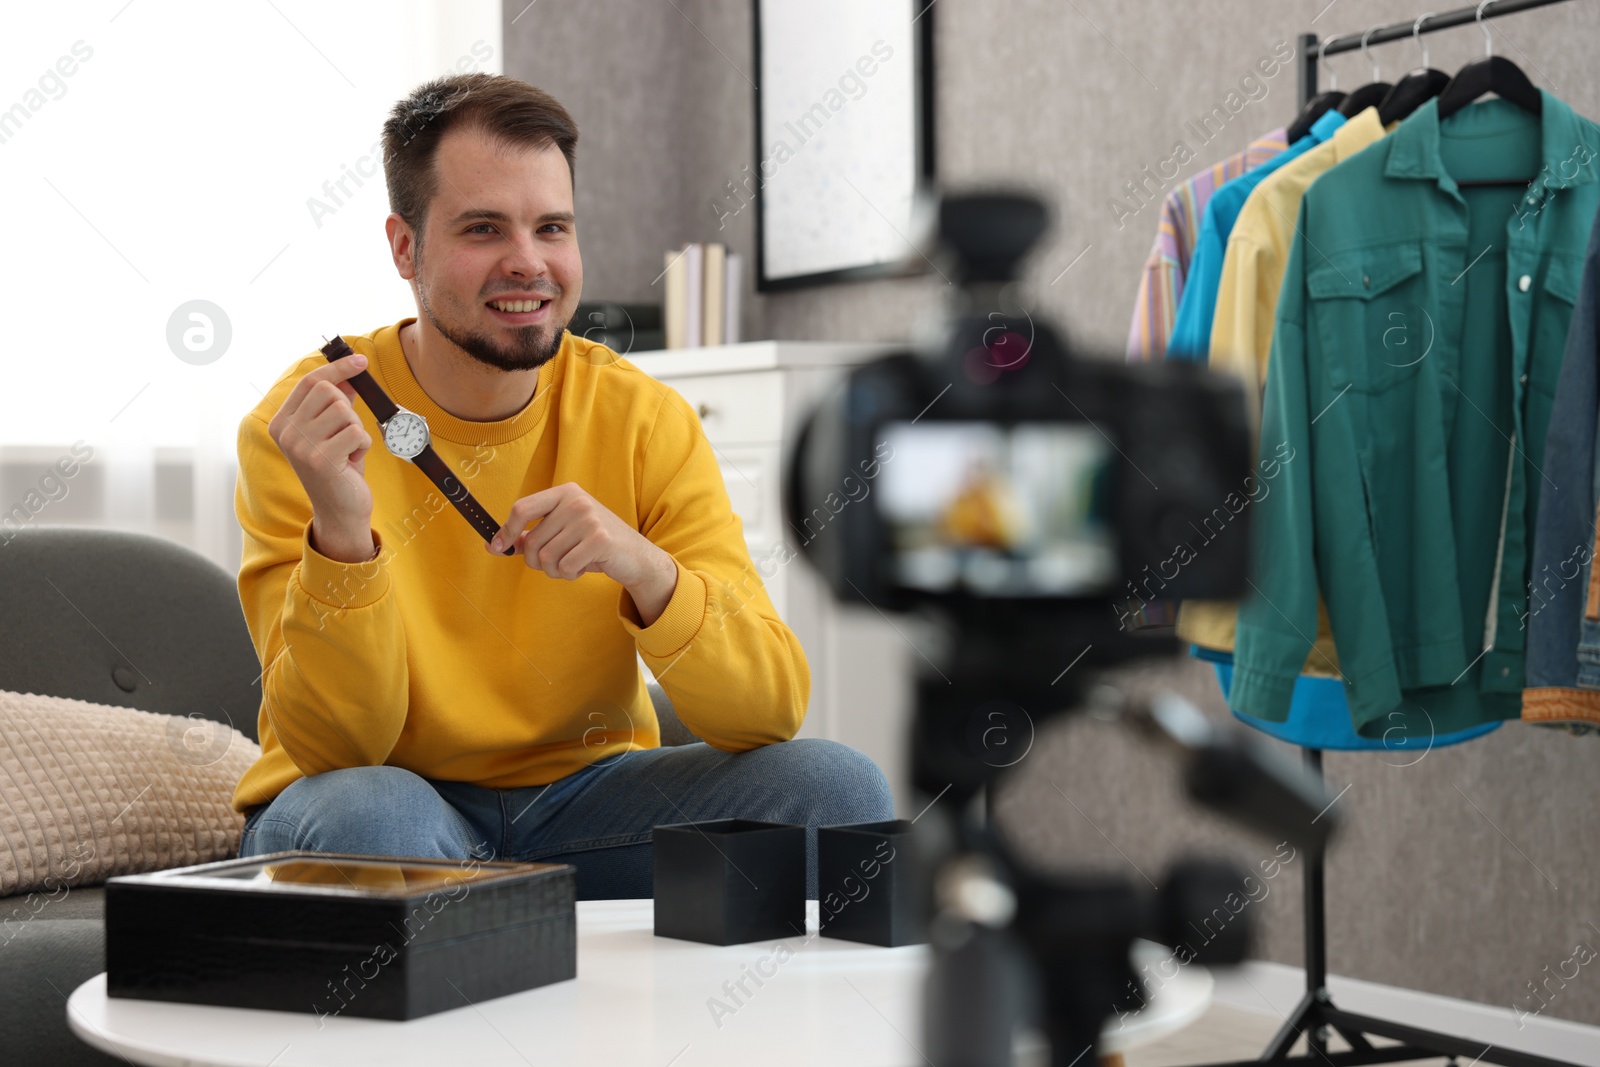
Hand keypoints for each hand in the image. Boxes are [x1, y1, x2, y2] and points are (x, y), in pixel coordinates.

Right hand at [267, 353, 374, 535]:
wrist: (340, 510)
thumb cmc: (339, 468)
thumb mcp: (333, 431)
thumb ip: (337, 402)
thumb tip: (349, 373)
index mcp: (282, 422)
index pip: (310, 381)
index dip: (338, 368)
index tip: (361, 361)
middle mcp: (286, 432)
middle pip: (328, 392)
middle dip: (348, 409)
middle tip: (346, 434)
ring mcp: (300, 446)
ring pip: (344, 411)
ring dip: (356, 429)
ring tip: (347, 450)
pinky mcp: (321, 460)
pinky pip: (356, 433)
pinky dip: (362, 445)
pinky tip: (351, 461)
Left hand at [489, 482, 676, 620]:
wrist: (634, 556)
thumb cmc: (593, 544)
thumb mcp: (561, 533)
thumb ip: (528, 537)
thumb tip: (492, 545)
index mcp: (564, 492)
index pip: (522, 508)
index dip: (506, 530)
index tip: (497, 547)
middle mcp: (576, 501)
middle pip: (532, 540)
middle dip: (537, 562)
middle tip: (554, 564)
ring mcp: (589, 518)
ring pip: (547, 557)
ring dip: (555, 570)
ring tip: (572, 564)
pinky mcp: (600, 539)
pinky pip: (565, 566)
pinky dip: (570, 574)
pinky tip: (584, 567)